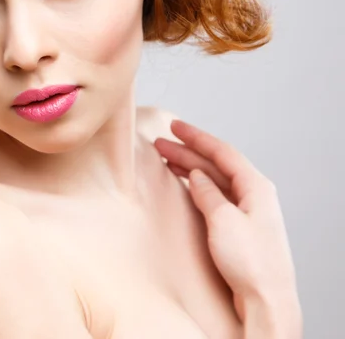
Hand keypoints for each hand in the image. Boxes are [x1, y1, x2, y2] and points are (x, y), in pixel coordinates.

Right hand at [153, 119, 300, 325]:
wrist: (267, 301)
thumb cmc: (251, 263)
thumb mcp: (223, 220)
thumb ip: (207, 192)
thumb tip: (195, 175)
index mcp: (256, 186)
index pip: (221, 151)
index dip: (196, 136)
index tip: (175, 126)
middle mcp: (254, 193)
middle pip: (215, 163)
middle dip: (187, 151)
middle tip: (160, 143)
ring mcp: (247, 209)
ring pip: (214, 179)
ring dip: (190, 167)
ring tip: (165, 159)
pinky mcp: (240, 225)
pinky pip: (215, 195)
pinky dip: (197, 185)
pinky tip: (184, 182)